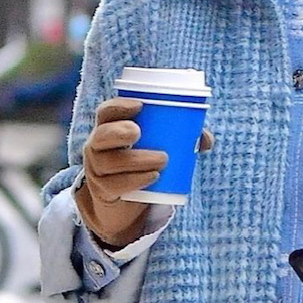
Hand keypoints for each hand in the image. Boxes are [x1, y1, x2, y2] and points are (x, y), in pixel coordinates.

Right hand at [75, 97, 213, 247]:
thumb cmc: (140, 158)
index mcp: (109, 127)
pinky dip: (135, 181)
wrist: (123, 196)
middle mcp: (97, 145)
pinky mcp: (102, 189)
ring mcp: (97, 168)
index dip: (119, 106)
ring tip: (163, 160)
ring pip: (109, 162)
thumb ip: (181, 137)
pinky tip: (153, 177)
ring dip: (137, 160)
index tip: (140, 105)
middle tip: (139, 132)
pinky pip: (114, 185)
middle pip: (101, 136)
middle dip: (118, 132)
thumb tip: (205, 139)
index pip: (106, 112)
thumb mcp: (154, 145)